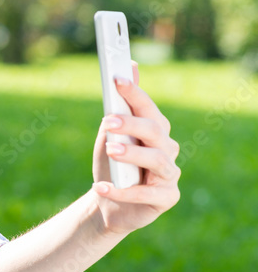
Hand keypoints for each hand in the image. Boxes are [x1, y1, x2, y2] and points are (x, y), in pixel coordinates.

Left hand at [91, 61, 180, 235]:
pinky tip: (100, 186)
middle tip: (108, 121)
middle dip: (132, 124)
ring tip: (110, 151)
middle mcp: (168, 149)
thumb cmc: (112, 166)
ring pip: (156, 159)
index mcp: (156, 131)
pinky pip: (145, 193)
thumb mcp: (110, 136)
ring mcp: (170, 174)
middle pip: (156, 131)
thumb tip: (129, 67)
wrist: (108, 204)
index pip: (149, 108)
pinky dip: (121, 190)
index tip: (116, 80)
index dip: (135, 93)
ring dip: (131, 154)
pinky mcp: (167, 198)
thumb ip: (118, 107)